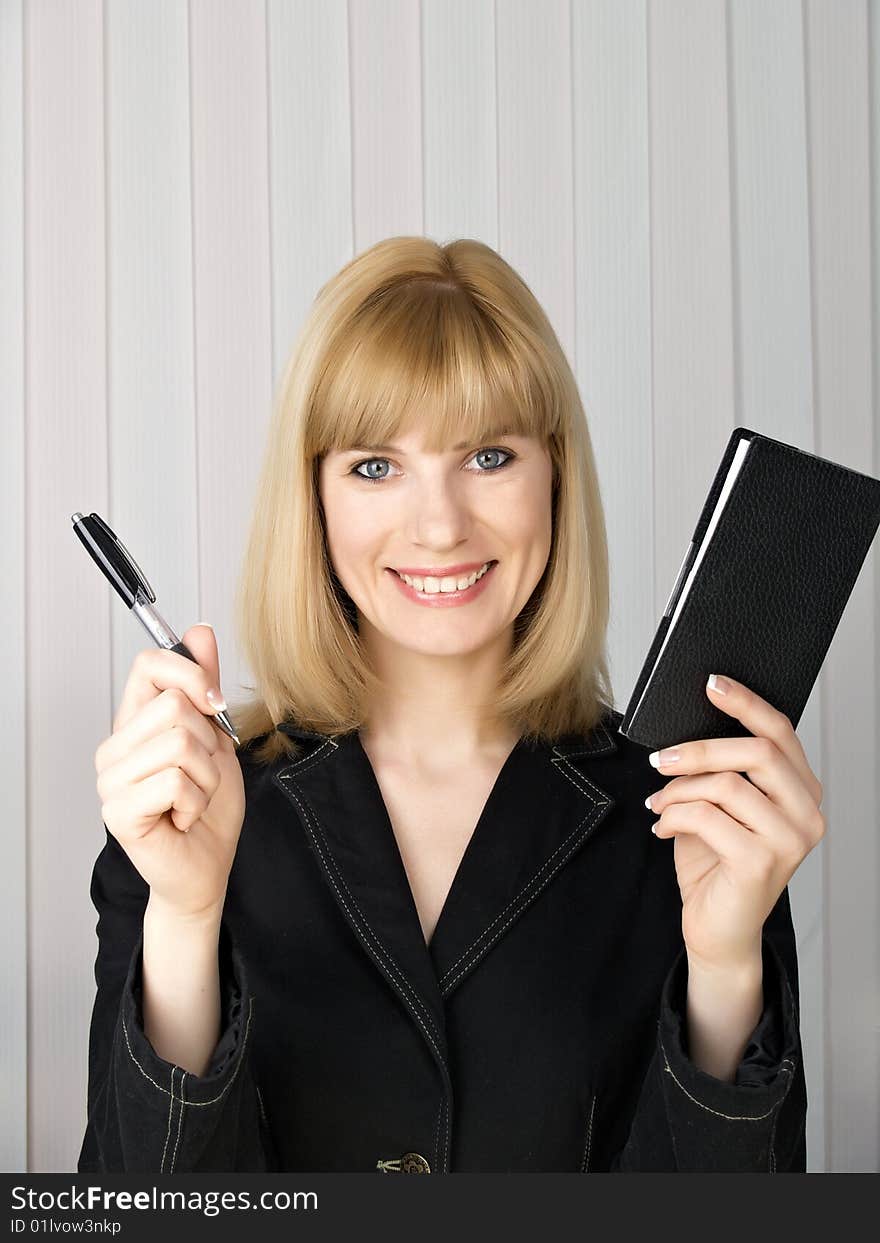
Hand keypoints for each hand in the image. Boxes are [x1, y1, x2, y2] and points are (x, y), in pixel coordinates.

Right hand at [95, 624, 245, 918]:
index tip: (214, 703)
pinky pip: (175, 781)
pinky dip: (196, 801)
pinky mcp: (118, 812)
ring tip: (192, 798)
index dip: (192, 674)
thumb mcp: (217, 737)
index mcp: (134, 722)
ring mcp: (111, 780)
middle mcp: (115, 747)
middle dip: (209, 742)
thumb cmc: (208, 807)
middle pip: (175, 705)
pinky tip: (183, 817)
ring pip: (180, 743)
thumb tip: (199, 630)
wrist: (207, 867)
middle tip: (202, 773)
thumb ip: (205, 686)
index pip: (148, 664)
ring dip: (206, 776)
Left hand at [645, 674, 824, 972]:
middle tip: (661, 759)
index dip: (746, 703)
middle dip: (700, 749)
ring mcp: (789, 841)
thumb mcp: (720, 807)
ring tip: (659, 803)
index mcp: (802, 792)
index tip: (712, 683)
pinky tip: (663, 827)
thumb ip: (721, 770)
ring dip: (679, 789)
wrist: (717, 929)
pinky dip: (674, 816)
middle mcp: (806, 814)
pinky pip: (707, 816)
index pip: (781, 733)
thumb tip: (690, 726)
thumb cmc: (717, 864)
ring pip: (727, 784)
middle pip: (757, 752)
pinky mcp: (761, 863)